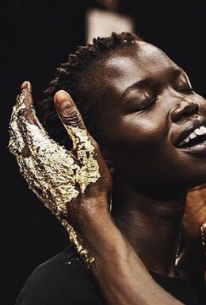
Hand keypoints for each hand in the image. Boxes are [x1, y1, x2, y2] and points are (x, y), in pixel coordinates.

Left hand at [8, 81, 110, 264]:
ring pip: (15, 144)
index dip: (24, 99)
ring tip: (22, 116)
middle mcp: (29, 160)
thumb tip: (60, 95)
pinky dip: (20, 142)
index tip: (26, 86)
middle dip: (18, 110)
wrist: (85, 219)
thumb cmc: (91, 185)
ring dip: (17, 126)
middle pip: (16, 129)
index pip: (25, 117)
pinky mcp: (34, 183)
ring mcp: (30, 173)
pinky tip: (27, 145)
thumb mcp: (88, 149)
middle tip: (23, 97)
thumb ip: (73, 121)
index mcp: (41, 148)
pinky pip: (19, 157)